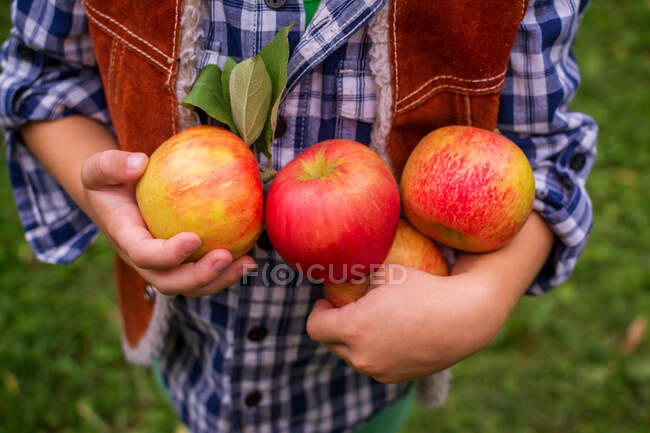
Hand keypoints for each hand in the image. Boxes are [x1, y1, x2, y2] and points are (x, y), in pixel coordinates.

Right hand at [80, 149, 255, 296]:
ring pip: (191, 286)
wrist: (113, 200)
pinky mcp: (181, 263)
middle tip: (226, 257)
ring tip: (248, 263)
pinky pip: (205, 272)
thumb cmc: (109, 180)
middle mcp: (144, 261)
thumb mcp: (99, 167)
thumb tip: (139, 162)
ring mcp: (163, 266)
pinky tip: (252, 254)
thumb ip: (112, 164)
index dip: (167, 254)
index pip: (144, 254)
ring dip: (220, 279)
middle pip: (170, 282)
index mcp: (125, 239)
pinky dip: (228, 269)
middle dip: (199, 277)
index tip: (194, 238)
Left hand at [306, 265, 506, 382]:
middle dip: (334, 324)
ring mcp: (379, 371)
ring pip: (350, 355)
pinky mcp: (395, 378)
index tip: (329, 299)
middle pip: (330, 343)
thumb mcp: (385, 270)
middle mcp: (362, 356)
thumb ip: (357, 272)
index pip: (314, 326)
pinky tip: (389, 332)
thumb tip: (336, 264)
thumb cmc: (424, 286)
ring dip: (353, 339)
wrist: (465, 317)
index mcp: (353, 328)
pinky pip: (372, 363)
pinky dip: (373, 350)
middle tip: (348, 307)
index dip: (318, 310)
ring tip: (370, 319)